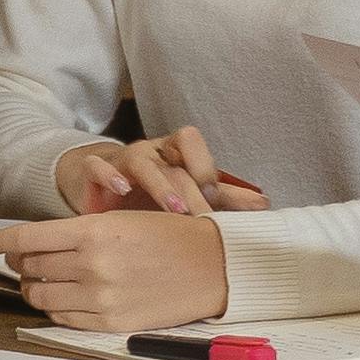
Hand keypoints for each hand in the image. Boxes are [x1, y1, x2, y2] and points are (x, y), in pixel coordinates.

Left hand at [0, 211, 227, 332]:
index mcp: (93, 231)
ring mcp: (100, 297)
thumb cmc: (170, 235)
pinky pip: (63, 317)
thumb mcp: (120, 219)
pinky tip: (64, 296)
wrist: (213, 265)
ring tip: (44, 278)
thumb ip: (77, 231)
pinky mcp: (110, 323)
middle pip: (29, 266)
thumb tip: (34, 243)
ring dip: (34, 286)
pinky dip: (54, 306)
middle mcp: (92, 265)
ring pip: (40, 295)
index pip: (26, 237)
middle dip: (20, 261)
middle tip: (25, 257)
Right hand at [55, 128, 269, 218]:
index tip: (215, 199)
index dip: (205, 166)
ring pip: (140, 161)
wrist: (100, 187)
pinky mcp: (94, 172)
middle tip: (203, 219)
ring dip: (160, 185)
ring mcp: (121, 160)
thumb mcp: (187, 192)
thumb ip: (223, 198)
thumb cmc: (150, 191)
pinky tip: (121, 191)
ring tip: (175, 209)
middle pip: (172, 163)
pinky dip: (109, 176)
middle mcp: (150, 152)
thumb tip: (265, 204)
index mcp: (174, 152)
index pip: (191, 141)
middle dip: (190, 191)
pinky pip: (98, 166)